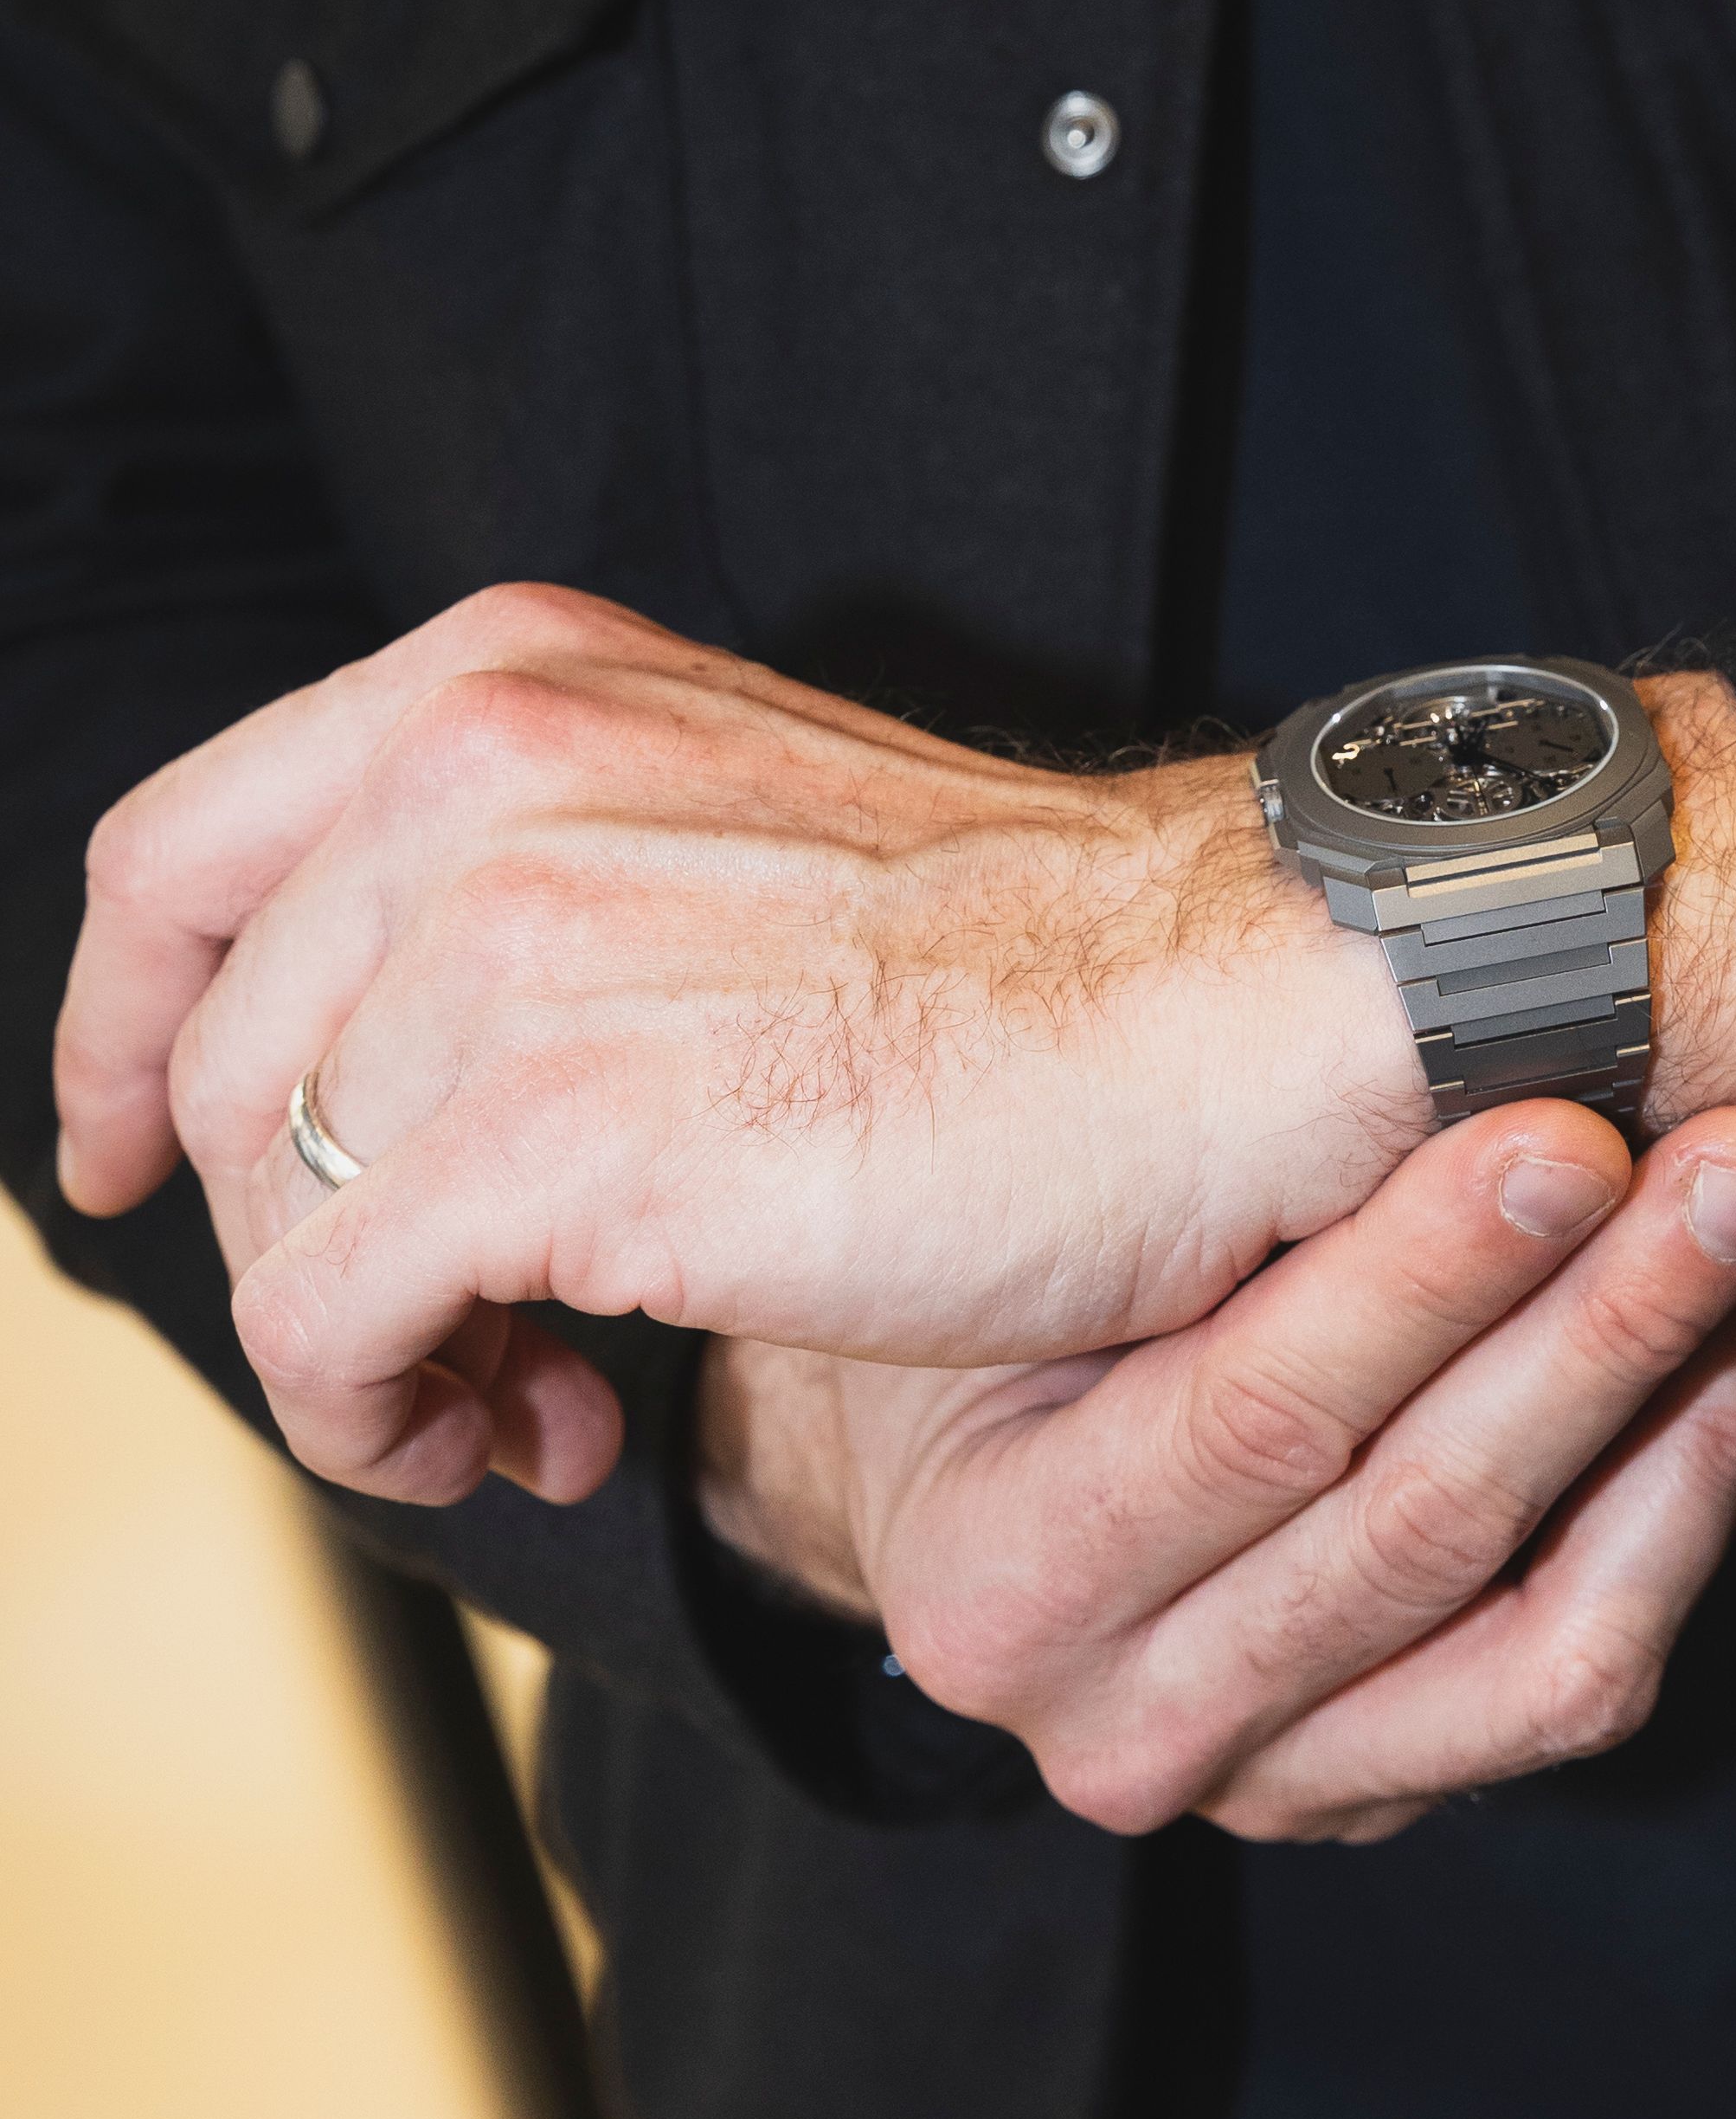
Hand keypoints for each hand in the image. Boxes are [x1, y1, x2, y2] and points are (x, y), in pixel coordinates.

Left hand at [52, 587, 1735, 1508]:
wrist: (1239, 1017)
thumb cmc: (1033, 972)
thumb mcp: (737, 845)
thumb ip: (542, 905)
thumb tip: (383, 1099)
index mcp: (506, 683)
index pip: (180, 855)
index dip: (113, 1028)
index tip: (122, 1149)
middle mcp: (472, 775)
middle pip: (216, 1065)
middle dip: (289, 1238)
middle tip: (462, 1353)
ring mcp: (506, 945)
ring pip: (265, 1211)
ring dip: (372, 1354)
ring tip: (535, 1410)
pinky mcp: (555, 1132)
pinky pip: (330, 1322)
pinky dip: (389, 1417)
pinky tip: (547, 1435)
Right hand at [698, 1093, 1735, 1843]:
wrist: (946, 1482)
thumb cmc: (982, 1318)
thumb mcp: (1021, 1251)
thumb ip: (1176, 1195)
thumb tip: (1419, 1012)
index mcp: (998, 1582)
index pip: (1250, 1423)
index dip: (1426, 1277)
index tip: (1565, 1131)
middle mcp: (1123, 1725)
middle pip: (1421, 1527)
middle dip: (1606, 1322)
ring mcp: (1262, 1785)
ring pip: (1541, 1641)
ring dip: (1683, 1419)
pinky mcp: (1378, 1793)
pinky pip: (1574, 1679)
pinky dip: (1684, 1512)